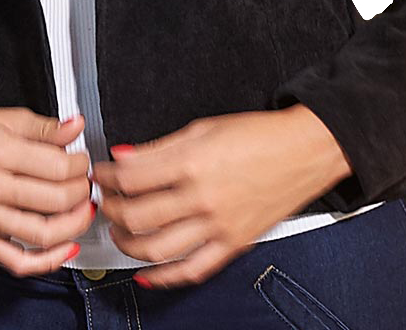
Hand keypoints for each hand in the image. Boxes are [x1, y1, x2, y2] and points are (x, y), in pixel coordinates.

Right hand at [0, 99, 95, 276]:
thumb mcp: (7, 117)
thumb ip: (45, 127)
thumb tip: (76, 127)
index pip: (57, 167)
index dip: (80, 164)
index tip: (82, 160)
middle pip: (55, 200)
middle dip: (82, 190)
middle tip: (86, 181)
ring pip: (43, 234)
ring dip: (75, 223)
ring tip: (84, 210)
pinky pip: (17, 260)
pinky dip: (47, 260)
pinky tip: (66, 246)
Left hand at [92, 104, 352, 287]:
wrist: (303, 151)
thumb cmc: (259, 135)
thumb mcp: (203, 128)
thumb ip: (159, 147)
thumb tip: (123, 156)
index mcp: (192, 162)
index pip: (131, 177)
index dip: (107, 176)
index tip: (101, 173)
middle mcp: (203, 198)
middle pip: (136, 215)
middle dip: (110, 208)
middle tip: (105, 199)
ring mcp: (218, 226)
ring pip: (156, 249)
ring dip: (126, 242)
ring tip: (119, 229)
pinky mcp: (233, 245)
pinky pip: (191, 271)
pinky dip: (163, 278)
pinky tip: (146, 273)